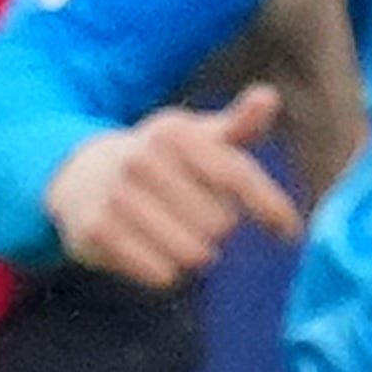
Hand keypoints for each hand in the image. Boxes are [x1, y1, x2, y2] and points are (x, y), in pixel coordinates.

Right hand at [44, 85, 305, 288]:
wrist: (82, 175)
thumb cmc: (163, 159)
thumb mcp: (201, 137)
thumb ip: (242, 123)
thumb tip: (268, 96)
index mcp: (174, 132)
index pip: (238, 177)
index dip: (271, 209)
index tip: (289, 233)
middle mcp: (141, 158)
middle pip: (220, 225)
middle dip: (217, 228)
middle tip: (194, 215)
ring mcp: (115, 195)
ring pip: (194, 254)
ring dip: (194, 253)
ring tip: (173, 231)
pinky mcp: (95, 231)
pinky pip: (162, 275)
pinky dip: (165, 271)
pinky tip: (149, 248)